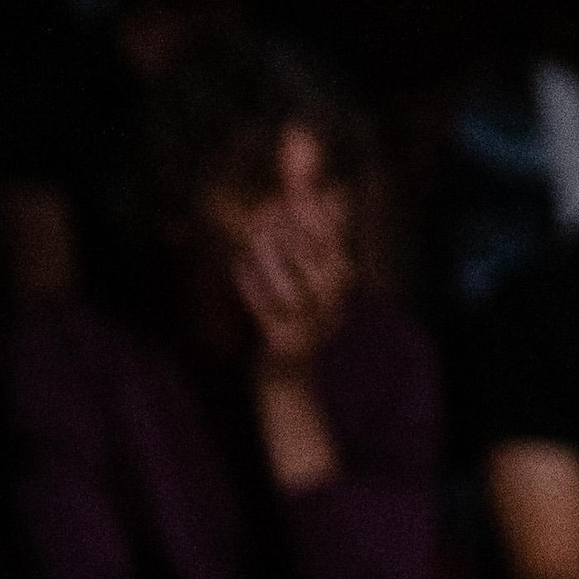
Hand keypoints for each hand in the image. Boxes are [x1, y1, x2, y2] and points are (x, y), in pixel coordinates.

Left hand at [231, 204, 350, 374]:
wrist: (288, 385)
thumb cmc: (299, 326)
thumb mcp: (317, 287)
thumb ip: (323, 243)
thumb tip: (335, 195)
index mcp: (340, 294)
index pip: (336, 249)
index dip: (319, 219)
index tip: (299, 193)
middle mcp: (331, 311)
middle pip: (318, 266)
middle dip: (295, 234)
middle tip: (270, 206)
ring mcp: (307, 330)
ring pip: (293, 290)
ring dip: (273, 258)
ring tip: (253, 232)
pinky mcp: (281, 345)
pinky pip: (267, 312)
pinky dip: (253, 288)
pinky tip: (238, 265)